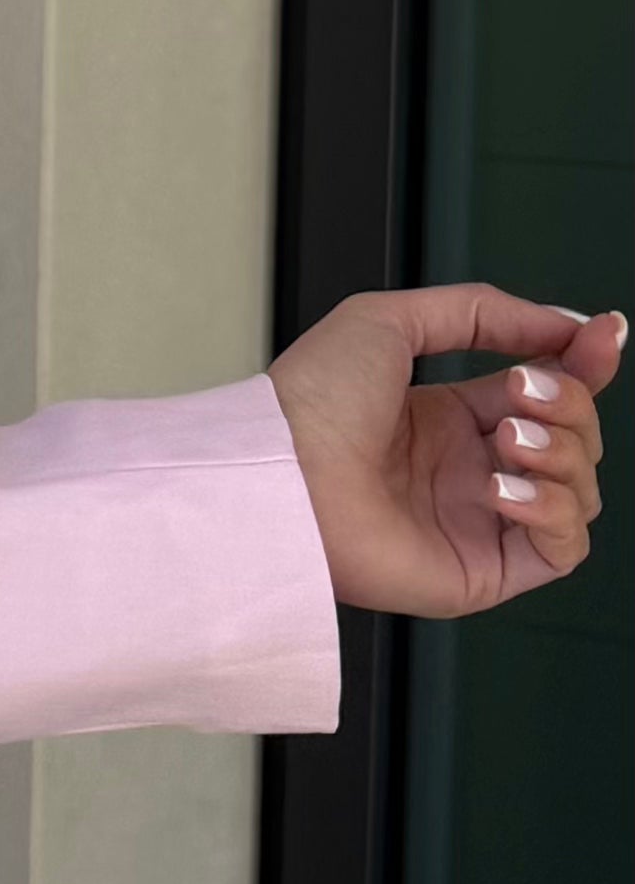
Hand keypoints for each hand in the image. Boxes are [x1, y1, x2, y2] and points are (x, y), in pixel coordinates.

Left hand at [267, 287, 618, 616]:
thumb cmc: (312, 399)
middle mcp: (471, 471)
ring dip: (564, 453)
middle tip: (519, 392)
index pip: (549, 392)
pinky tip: (504, 488)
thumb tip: (567, 324)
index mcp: (451, 418)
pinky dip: (554, 512)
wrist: (280, 469)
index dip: (584, 364)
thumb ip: (484, 312)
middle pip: (575, 438)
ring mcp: (478, 522)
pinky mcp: (481, 571)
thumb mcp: (395, 321)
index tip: (605, 334)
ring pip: (581, 491)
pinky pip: (562, 549)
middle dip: (571, 404)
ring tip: (507, 437)